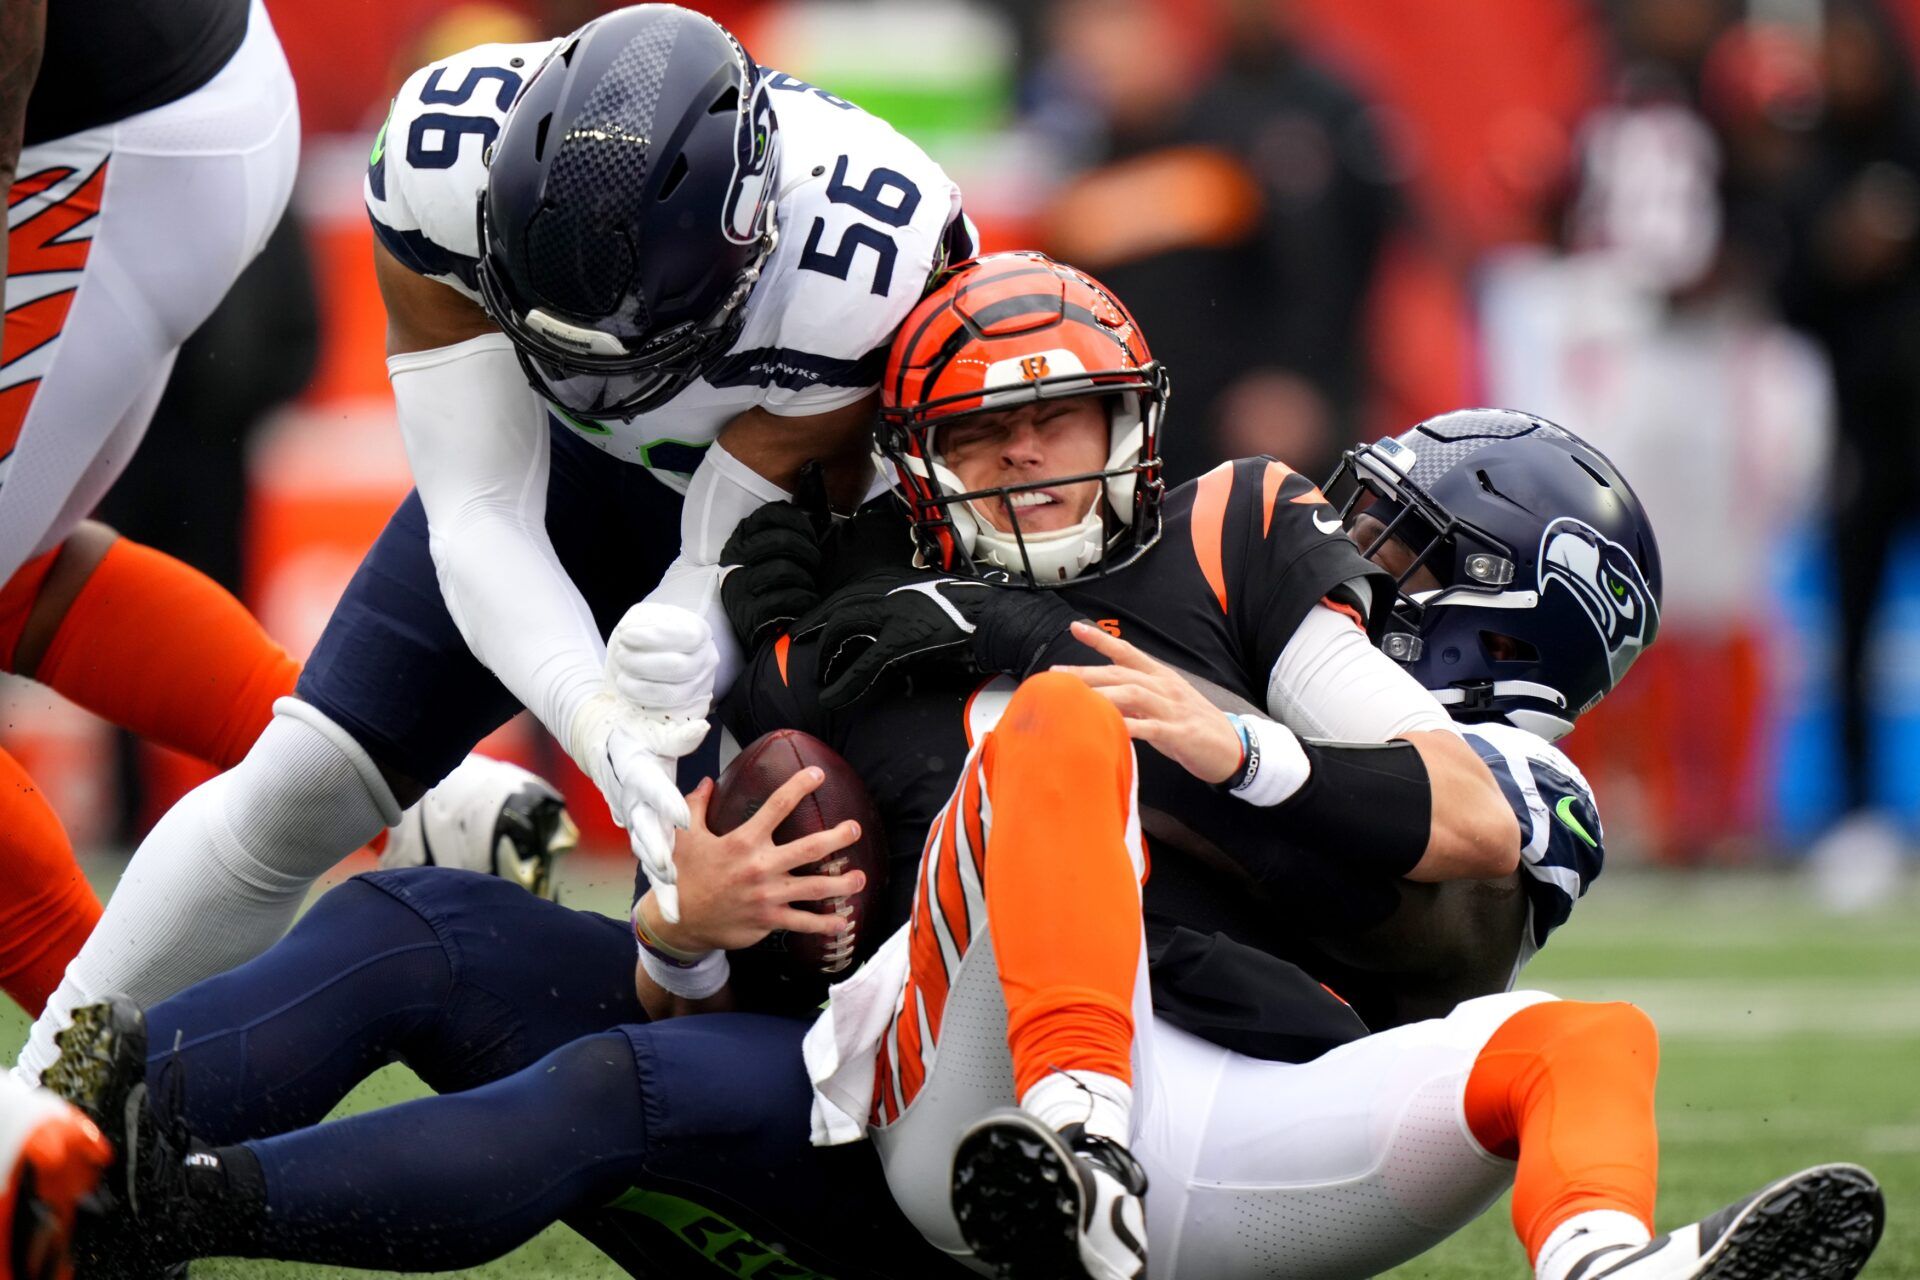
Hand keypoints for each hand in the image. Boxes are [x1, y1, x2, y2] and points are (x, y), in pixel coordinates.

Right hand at [572, 691, 707, 920]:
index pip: (653, 790)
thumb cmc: (636, 744)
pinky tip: (678, 916)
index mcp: (638, 778)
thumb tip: (700, 728)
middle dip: (658, 856)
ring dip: (662, 884)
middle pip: (647, 834)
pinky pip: (655, 870)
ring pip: (649, 859)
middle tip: (671, 873)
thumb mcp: (653, 735)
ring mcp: (637, 828)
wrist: (610, 757)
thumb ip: (675, 736)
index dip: (666, 802)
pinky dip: (665, 893)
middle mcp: (635, 807)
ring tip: (676, 909)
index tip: (682, 815)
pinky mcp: (643, 843)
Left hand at [606, 602, 719, 718]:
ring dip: (639, 686)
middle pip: (677, 667)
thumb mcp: (647, 618)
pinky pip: (667, 711)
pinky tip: (628, 689)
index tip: (625, 636)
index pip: (686, 636)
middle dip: (641, 663)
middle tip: (620, 656)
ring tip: (621, 676)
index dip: (653, 637)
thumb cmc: (651, 637)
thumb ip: (641, 621)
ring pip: (671, 693)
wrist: (658, 658)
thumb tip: (628, 632)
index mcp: (700, 633)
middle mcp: (706, 661)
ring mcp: (700, 687)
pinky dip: (642, 701)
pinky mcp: (689, 709)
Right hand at [663, 770, 867, 952]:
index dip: (799, 786)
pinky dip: (825, 924)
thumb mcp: (685, 835)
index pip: (777, 806)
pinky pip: (803, 922)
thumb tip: (709, 782)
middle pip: (810, 848)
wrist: (677, 920)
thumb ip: (697, 806)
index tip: (817, 775)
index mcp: (743, 840)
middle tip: (854, 829)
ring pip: (815, 888)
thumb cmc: (683, 874)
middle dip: (838, 837)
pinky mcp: (768, 920)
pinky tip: (843, 922)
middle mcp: (761, 866)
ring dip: (842, 883)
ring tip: (861, 878)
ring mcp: (768, 895)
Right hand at [719, 501, 825, 648]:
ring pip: (784, 569)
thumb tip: (817, 516)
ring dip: (807, 578)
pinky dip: (805, 599)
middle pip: (781, 540)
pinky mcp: (748, 611)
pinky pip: (786, 597)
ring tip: (810, 586)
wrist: (756, 630)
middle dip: (809, 552)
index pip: (770, 513)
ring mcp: (738, 585)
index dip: (799, 522)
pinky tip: (808, 601)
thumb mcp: (766, 554)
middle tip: (815, 564)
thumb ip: (783, 534)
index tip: (811, 536)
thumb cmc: (770, 587)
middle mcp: (734, 558)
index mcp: (742, 538)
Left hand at [811, 571, 1079, 709]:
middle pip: (838, 606)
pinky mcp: (903, 639)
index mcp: (897, 584)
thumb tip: (884, 638)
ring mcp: (895, 614)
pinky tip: (830, 699)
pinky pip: (863, 664)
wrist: (999, 619)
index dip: (825, 609)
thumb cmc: (971, 617)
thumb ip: (903, 616)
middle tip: (797, 642)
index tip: (810, 623)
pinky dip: (844, 684)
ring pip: (843, 629)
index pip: (850, 593)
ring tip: (818, 676)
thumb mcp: (928, 608)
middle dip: (814, 625)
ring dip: (826, 655)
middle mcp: (891, 593)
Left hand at [1051, 620, 1245, 783]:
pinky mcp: (1180, 733)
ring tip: (1074, 701)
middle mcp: (1165, 687)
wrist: (1232, 748)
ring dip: (1101, 697)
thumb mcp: (1163, 705)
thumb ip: (1135, 698)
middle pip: (1121, 673)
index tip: (1074, 628)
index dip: (1100, 640)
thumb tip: (1102, 696)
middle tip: (1056, 676)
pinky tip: (1110, 729)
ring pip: (1132, 695)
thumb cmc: (1192, 726)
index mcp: (1161, 677)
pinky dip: (1129, 727)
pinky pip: (1150, 728)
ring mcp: (1173, 709)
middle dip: (1086, 674)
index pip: (1127, 652)